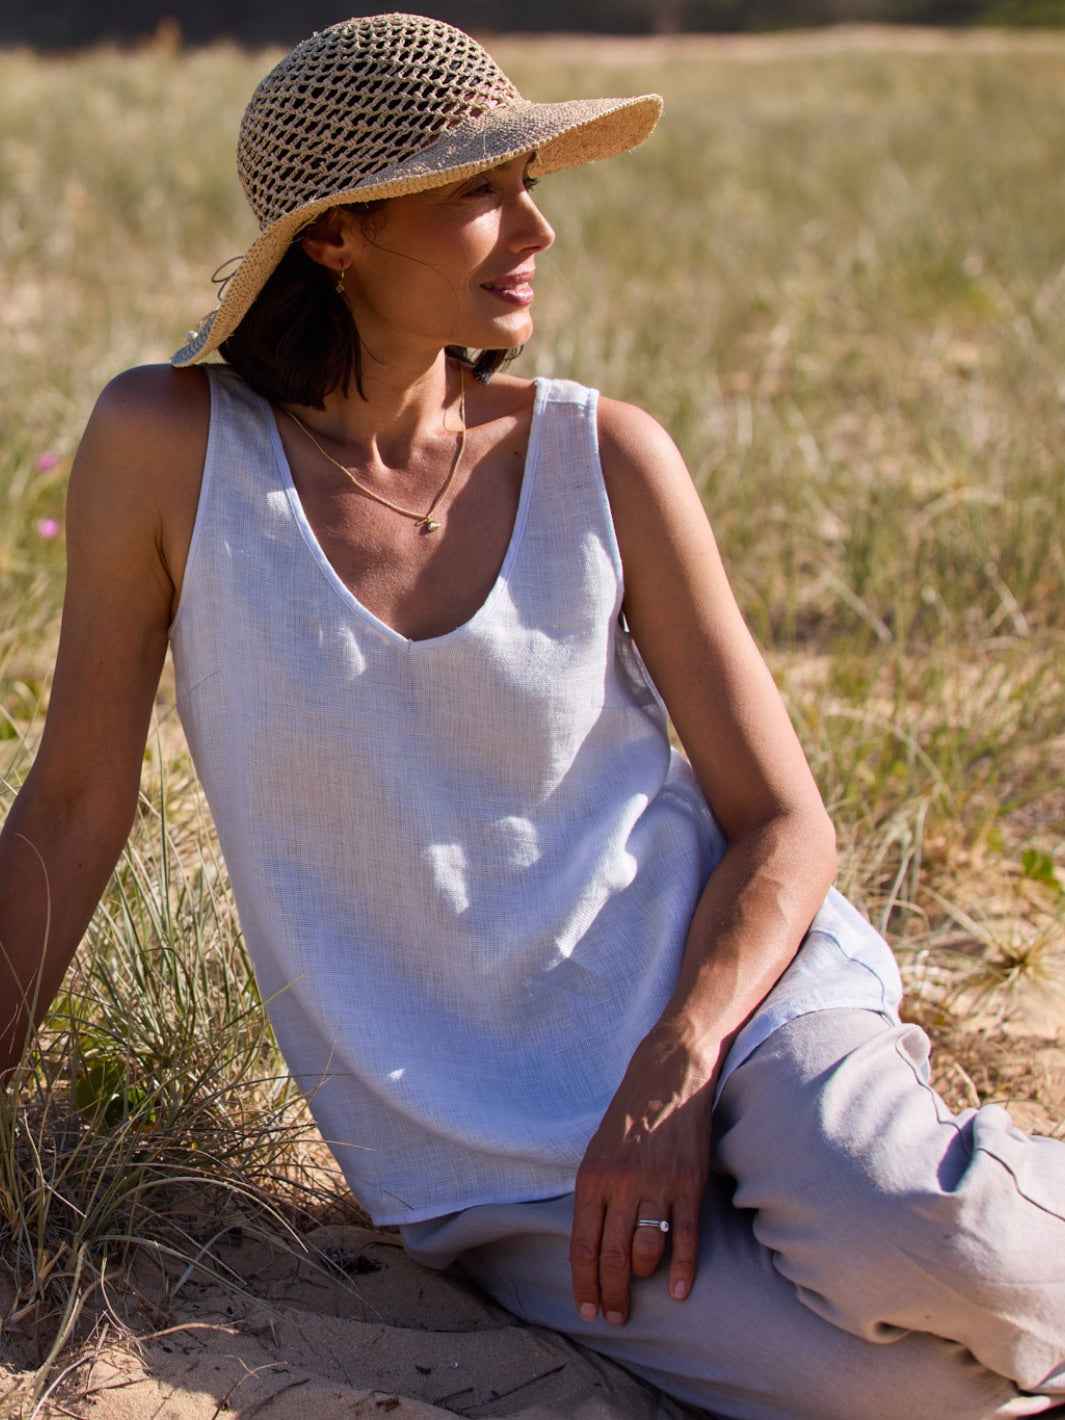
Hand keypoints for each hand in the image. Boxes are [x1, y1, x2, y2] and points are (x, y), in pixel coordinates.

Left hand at [568, 1023, 716, 1324]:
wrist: (668, 1075)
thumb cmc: (629, 1114)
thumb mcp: (597, 1150)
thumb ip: (593, 1195)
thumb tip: (588, 1244)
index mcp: (592, 1177)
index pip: (582, 1246)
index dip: (584, 1284)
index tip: (587, 1310)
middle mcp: (621, 1184)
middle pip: (612, 1256)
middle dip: (611, 1294)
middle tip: (615, 1318)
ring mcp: (657, 1184)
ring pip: (647, 1251)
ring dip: (642, 1281)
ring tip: (640, 1297)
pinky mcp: (689, 1182)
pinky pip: (684, 1235)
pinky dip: (682, 1268)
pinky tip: (678, 1291)